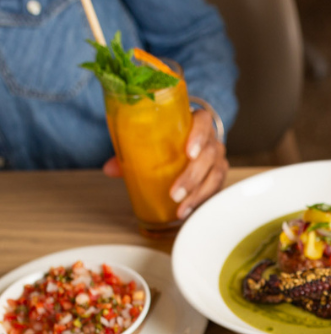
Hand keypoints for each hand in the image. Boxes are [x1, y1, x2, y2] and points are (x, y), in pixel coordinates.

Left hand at [101, 110, 228, 220]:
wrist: (187, 143)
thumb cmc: (168, 138)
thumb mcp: (150, 138)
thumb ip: (131, 150)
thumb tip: (110, 168)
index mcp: (196, 123)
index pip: (204, 122)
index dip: (199, 136)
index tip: (188, 153)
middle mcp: (211, 140)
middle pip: (209, 155)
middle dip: (192, 176)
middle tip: (175, 193)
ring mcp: (217, 159)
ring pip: (215, 175)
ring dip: (198, 194)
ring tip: (181, 209)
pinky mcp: (217, 176)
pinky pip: (216, 189)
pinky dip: (202, 201)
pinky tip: (188, 211)